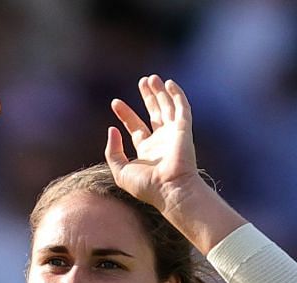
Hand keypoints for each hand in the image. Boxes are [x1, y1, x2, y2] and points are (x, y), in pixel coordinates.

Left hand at [105, 75, 202, 212]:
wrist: (169, 189)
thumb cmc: (146, 186)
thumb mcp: (120, 171)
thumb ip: (112, 152)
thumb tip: (112, 129)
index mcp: (147, 151)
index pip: (136, 127)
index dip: (126, 114)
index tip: (115, 102)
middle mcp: (161, 141)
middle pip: (154, 113)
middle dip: (148, 97)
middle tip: (142, 81)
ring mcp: (173, 135)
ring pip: (167, 107)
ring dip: (160, 92)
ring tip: (151, 78)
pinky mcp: (184, 129)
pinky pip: (182, 108)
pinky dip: (177, 95)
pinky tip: (169, 84)